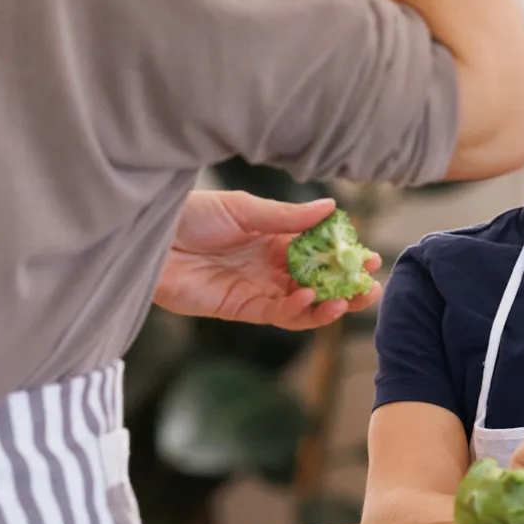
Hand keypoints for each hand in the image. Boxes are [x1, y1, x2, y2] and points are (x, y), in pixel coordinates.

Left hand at [154, 191, 377, 329]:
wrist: (152, 238)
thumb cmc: (192, 215)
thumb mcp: (244, 209)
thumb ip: (288, 216)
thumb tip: (332, 209)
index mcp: (275, 239)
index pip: (320, 253)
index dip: (346, 257)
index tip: (370, 257)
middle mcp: (271, 267)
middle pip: (318, 282)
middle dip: (346, 287)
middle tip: (371, 287)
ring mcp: (258, 289)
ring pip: (303, 305)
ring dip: (330, 305)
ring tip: (350, 299)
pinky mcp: (240, 308)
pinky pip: (277, 315)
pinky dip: (298, 310)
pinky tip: (311, 296)